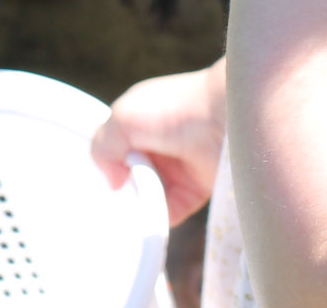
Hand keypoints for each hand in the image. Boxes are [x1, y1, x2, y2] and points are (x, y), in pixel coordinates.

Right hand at [91, 60, 227, 225]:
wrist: (225, 118)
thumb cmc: (173, 108)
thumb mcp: (123, 117)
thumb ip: (102, 147)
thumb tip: (113, 182)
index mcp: (139, 122)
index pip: (114, 149)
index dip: (106, 164)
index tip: (101, 179)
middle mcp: (157, 145)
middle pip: (129, 175)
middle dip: (122, 188)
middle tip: (117, 197)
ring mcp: (176, 168)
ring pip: (148, 195)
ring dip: (140, 204)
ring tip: (135, 205)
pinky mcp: (195, 190)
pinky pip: (171, 211)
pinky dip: (159, 217)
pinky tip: (150, 215)